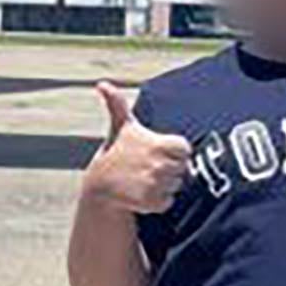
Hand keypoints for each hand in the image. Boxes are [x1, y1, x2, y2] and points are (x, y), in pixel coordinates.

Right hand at [84, 82, 191, 215]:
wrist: (100, 185)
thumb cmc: (116, 152)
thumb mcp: (121, 126)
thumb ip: (117, 104)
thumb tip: (101, 83)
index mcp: (160, 143)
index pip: (185, 150)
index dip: (172, 152)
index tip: (155, 152)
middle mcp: (159, 164)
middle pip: (182, 169)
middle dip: (168, 169)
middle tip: (147, 166)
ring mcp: (156, 184)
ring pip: (176, 186)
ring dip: (163, 185)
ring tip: (143, 179)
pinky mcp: (152, 202)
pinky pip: (168, 201)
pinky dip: (159, 201)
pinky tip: (142, 193)